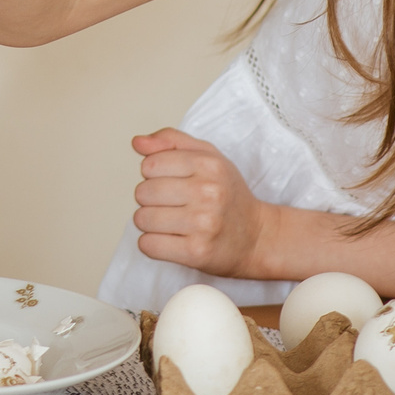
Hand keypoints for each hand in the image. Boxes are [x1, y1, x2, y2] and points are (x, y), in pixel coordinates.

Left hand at [132, 128, 277, 279]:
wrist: (258, 238)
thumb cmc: (228, 195)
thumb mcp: (208, 157)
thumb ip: (171, 141)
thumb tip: (137, 143)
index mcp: (209, 164)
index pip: (149, 165)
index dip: (153, 175)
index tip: (171, 182)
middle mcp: (207, 193)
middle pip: (142, 192)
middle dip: (150, 199)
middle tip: (172, 204)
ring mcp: (203, 224)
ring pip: (142, 219)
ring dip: (150, 223)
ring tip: (171, 222)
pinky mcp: (196, 252)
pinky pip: (148, 245)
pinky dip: (152, 243)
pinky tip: (170, 239)